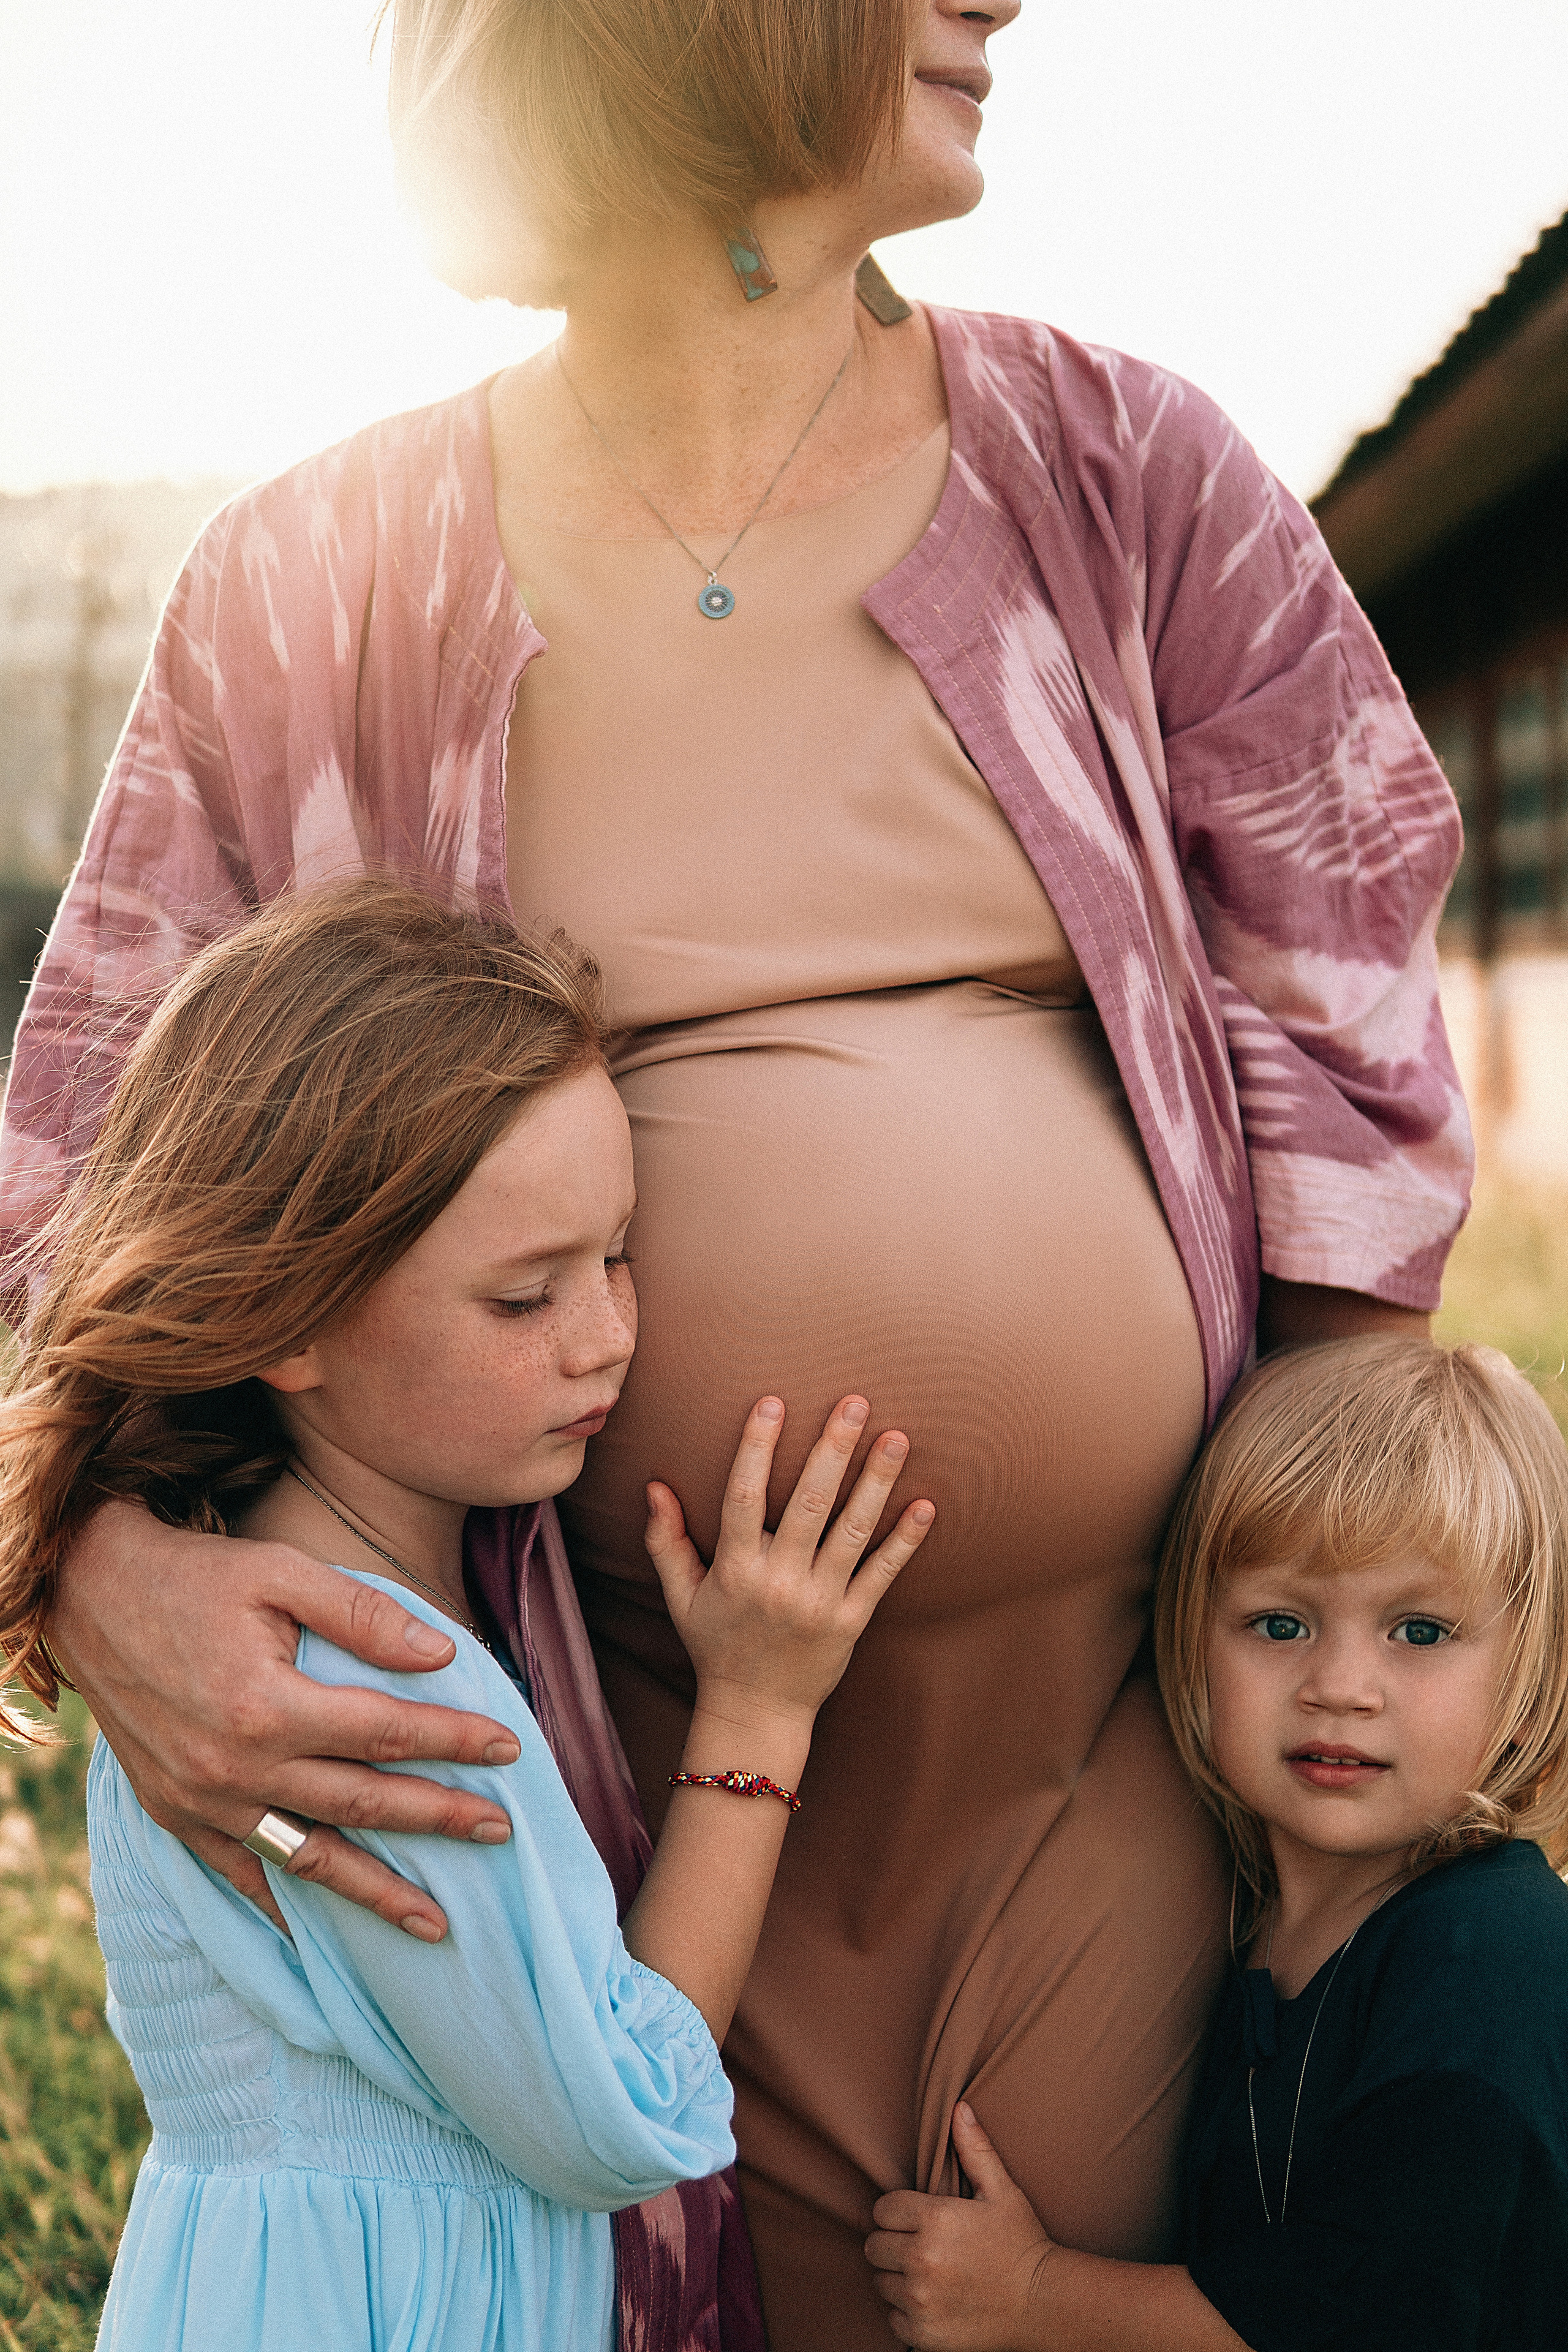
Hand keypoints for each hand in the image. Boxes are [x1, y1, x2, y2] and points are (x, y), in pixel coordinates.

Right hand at [52, 1499, 524, 1939]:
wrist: (90, 1594)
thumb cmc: (196, 1576)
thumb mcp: (281, 1571)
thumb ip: (364, 1614)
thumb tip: (444, 1655)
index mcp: (268, 1705)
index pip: (388, 1732)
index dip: (454, 1740)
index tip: (511, 1748)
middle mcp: (236, 1767)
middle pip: (362, 1803)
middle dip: (439, 1819)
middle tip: (501, 1830)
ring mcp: (202, 1800)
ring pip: (309, 1857)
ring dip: (377, 1892)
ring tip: (437, 1923)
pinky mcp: (175, 1814)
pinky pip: (240, 1874)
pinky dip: (283, 1903)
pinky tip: (321, 1933)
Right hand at [644, 1395, 933, 1732]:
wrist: (755, 1712)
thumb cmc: (716, 1645)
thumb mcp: (681, 1597)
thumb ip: (667, 1541)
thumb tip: (655, 1486)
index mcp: (736, 1569)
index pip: (743, 1496)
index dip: (756, 1447)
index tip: (771, 1402)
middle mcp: (778, 1582)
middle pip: (807, 1503)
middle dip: (832, 1449)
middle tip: (855, 1402)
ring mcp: (819, 1602)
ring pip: (852, 1532)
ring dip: (876, 1482)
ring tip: (897, 1437)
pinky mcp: (851, 1622)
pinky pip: (882, 1574)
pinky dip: (905, 1541)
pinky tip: (925, 1505)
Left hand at [867, 2103, 1055, 2350]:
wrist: (1044, 2305)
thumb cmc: (1022, 2243)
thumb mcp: (1003, 2192)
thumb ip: (975, 2150)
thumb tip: (959, 2108)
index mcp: (936, 2220)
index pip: (883, 2209)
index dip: (898, 2211)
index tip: (917, 2218)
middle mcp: (922, 2261)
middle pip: (874, 2245)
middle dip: (893, 2242)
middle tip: (921, 2244)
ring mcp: (921, 2301)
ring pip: (881, 2282)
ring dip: (898, 2277)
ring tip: (929, 2272)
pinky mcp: (923, 2335)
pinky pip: (893, 2318)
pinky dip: (907, 2312)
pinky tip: (932, 2300)